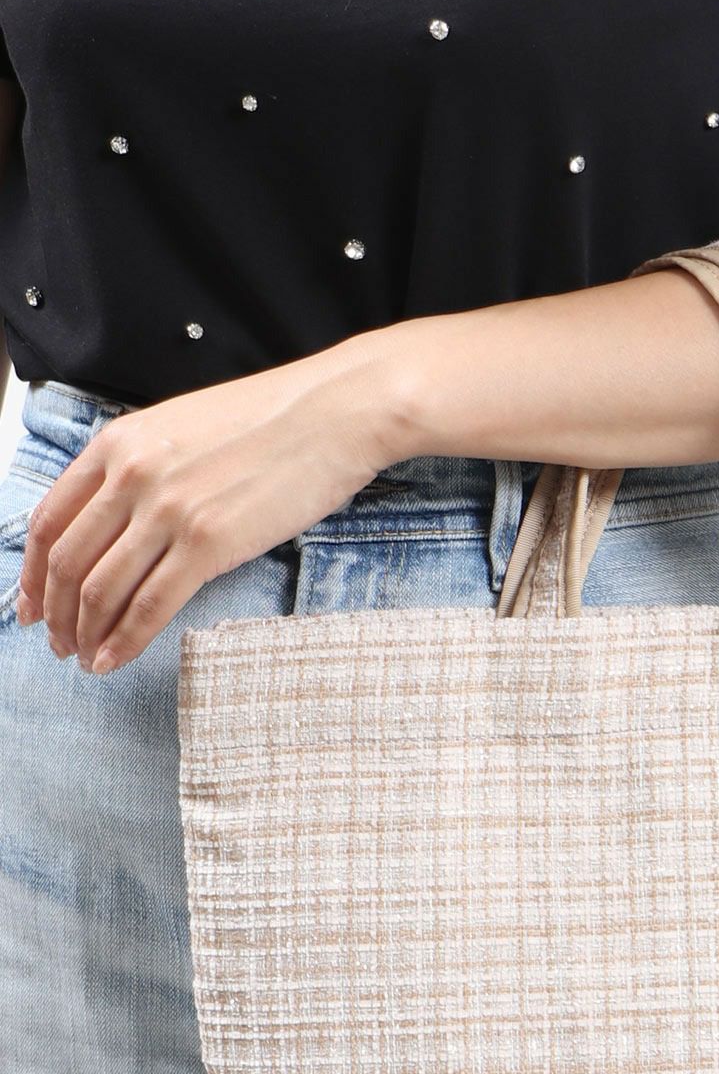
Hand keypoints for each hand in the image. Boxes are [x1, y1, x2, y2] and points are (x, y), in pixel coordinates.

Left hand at [15, 345, 397, 672]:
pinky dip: (123, 641)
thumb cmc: (274, 422)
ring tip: (85, 658)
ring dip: (84, 633)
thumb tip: (124, 522)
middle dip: (54, 614)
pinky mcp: (208, 543)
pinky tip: (114, 659)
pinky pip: (149, 605)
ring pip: (100, 589)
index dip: (31, 573)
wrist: (332, 413)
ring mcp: (168, 510)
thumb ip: (144, 469)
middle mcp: (132, 476)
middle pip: (67, 562)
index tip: (32, 604)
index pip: (50, 520)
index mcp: (119, 444)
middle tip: (57, 643)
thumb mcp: (183, 429)